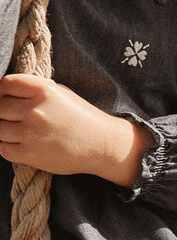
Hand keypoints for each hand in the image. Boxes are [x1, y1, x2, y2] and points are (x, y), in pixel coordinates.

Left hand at [0, 74, 152, 184]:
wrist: (102, 145)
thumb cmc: (81, 117)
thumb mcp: (60, 93)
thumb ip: (34, 90)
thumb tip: (5, 93)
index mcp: (43, 90)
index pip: (5, 84)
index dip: (2, 92)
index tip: (7, 99)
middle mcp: (35, 110)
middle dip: (4, 113)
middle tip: (16, 119)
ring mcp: (31, 133)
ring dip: (6, 131)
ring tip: (21, 132)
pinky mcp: (31, 154)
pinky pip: (4, 149)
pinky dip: (9, 147)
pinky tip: (23, 144)